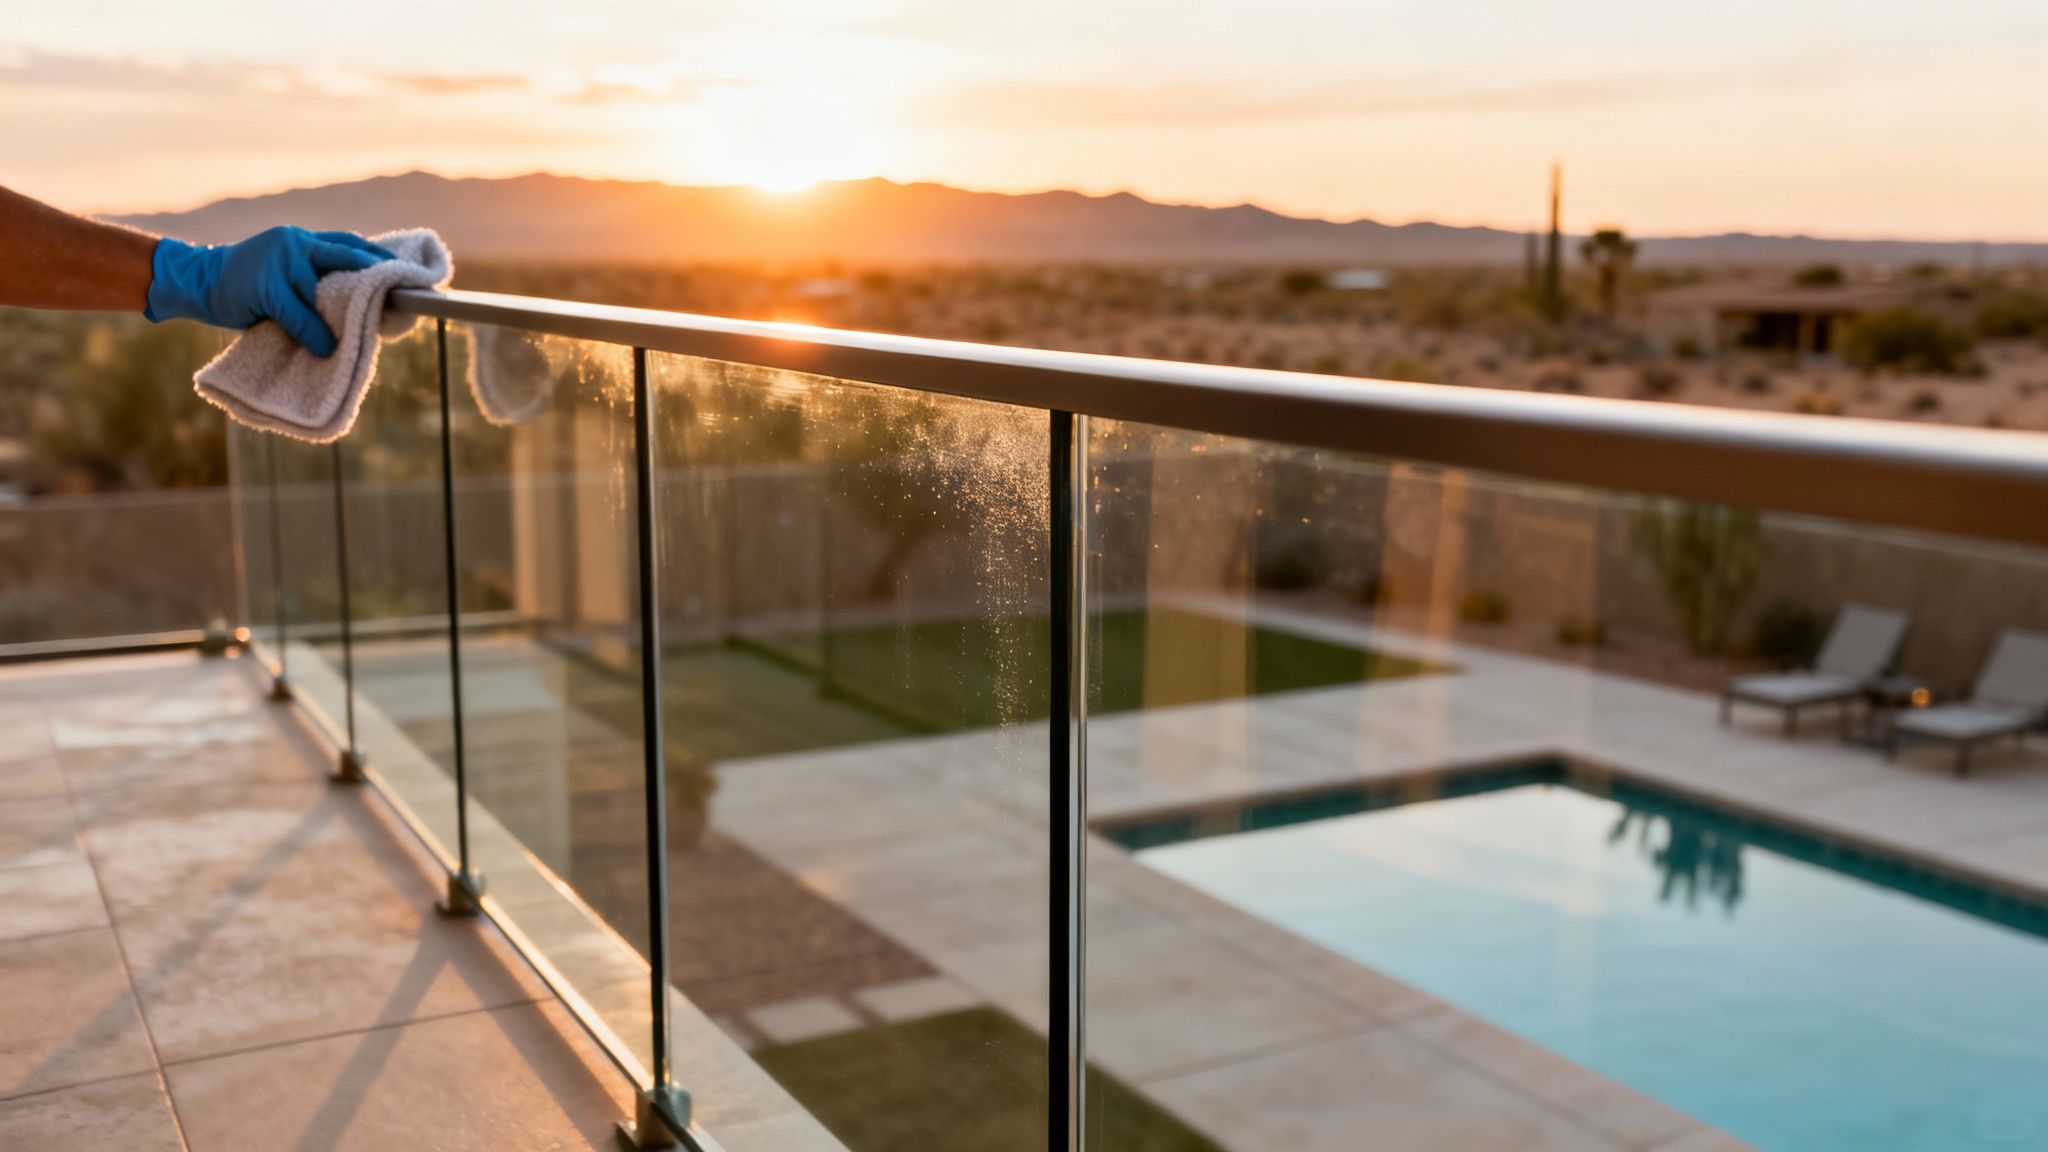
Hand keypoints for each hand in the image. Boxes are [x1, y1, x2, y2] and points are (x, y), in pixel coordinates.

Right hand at [144, 226, 395, 356]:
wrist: (196, 279)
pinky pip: (299, 313)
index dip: (380, 257)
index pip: (350, 244)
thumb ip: (316, 284)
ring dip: (349, 312)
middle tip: (404, 294)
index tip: (409, 272)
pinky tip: (327, 349)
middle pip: (348, 255)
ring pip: (325, 289)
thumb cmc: (248, 284)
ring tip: (374, 327)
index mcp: (303, 240)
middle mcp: (296, 243)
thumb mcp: (285, 275)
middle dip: (379, 273)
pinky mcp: (266, 285)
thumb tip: (359, 310)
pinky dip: (315, 333)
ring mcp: (280, 260)